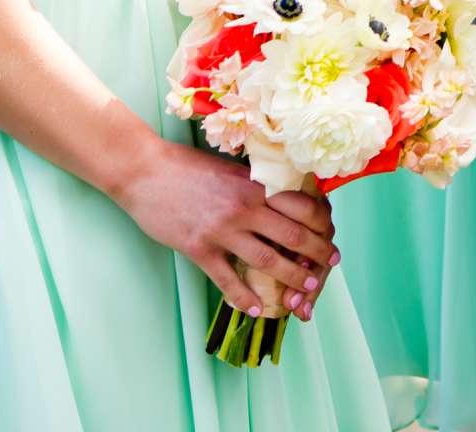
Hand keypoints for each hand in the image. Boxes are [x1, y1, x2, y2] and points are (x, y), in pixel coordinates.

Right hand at [111, 137, 334, 319]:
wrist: (145, 171)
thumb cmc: (189, 166)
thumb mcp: (234, 170)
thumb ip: (258, 186)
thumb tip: (286, 201)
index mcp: (257, 185)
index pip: (305, 208)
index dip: (323, 227)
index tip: (330, 238)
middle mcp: (246, 208)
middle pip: (293, 237)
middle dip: (316, 256)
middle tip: (328, 269)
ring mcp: (222, 230)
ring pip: (267, 262)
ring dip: (291, 279)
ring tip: (304, 292)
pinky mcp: (198, 248)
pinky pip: (227, 279)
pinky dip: (243, 297)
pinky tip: (255, 310)